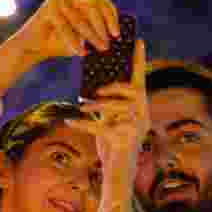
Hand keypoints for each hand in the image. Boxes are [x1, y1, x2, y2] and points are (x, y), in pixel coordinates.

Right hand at [12, 0, 120, 62]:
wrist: (32, 48)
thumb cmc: (58, 44)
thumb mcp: (82, 37)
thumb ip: (96, 33)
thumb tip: (116, 38)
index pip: (102, 2)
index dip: (112, 18)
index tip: (117, 34)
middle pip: (94, 6)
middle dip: (102, 27)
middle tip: (107, 45)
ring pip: (80, 16)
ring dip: (91, 35)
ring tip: (98, 49)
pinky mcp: (48, 8)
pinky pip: (65, 25)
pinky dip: (73, 40)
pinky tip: (80, 52)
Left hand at [66, 38, 149, 170]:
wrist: (119, 171)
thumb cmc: (113, 143)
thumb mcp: (109, 120)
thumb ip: (106, 104)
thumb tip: (93, 88)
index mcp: (140, 108)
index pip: (141, 80)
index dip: (139, 60)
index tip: (138, 40)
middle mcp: (142, 116)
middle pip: (132, 93)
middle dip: (113, 88)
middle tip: (96, 89)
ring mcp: (134, 129)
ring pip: (116, 109)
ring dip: (97, 106)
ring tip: (81, 105)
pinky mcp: (122, 141)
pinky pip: (100, 128)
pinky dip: (83, 124)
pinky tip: (69, 121)